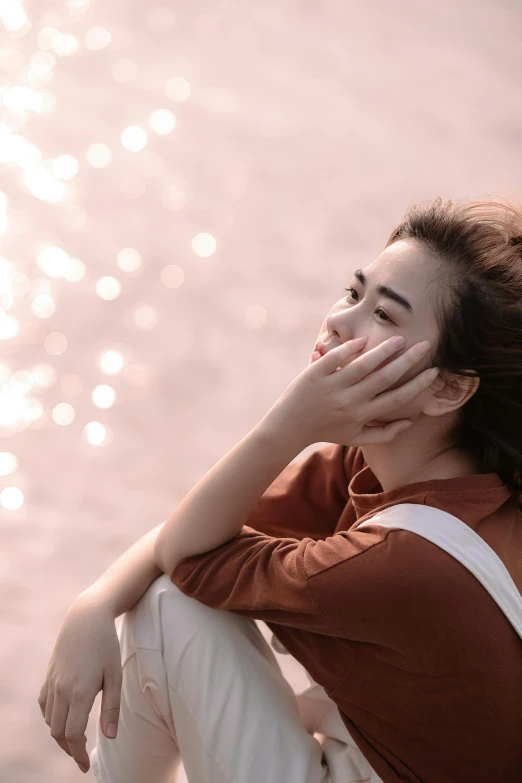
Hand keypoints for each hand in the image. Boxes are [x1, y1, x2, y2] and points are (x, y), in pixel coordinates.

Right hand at [38, 591, 121, 774]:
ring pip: (50, 721)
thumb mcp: (114, 674)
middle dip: (70, 749)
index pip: (73, 735)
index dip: (79, 755)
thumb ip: (111, 707)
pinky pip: (44, 705)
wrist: (86, 617)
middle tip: (83, 755)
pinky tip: (63, 718)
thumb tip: (110, 737)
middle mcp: (62, 690)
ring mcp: (52, 682)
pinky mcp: (48, 676)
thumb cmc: (106, 644)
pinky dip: (51, 718)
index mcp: (79, 692)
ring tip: (76, 739)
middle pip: (58, 733)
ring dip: (60, 734)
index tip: (86, 766)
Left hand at [264, 335, 439, 447]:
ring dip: (383, 351)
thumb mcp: (355, 438)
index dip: (418, 385)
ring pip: (362, 365)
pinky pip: (335, 358)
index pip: (397, 398)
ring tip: (400, 339)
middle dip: (408, 361)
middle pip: (384, 378)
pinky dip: (349, 349)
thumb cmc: (326, 431)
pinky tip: (364, 340)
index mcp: (362, 414)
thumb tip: (410, 422)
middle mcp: (350, 400)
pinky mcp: (315, 374)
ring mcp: (332, 386)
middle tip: (426, 345)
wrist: (289, 427)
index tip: (434, 371)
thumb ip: (384, 433)